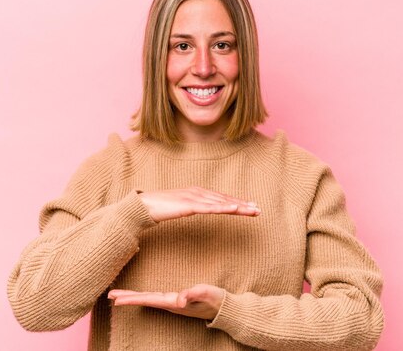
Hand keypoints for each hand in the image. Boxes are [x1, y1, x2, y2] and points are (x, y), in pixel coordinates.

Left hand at [108, 284, 224, 319]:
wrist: (224, 309)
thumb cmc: (215, 300)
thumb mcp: (206, 294)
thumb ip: (193, 294)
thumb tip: (179, 299)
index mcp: (174, 302)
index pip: (149, 299)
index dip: (133, 299)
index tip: (117, 300)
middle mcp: (170, 303)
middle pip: (144, 300)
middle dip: (127, 298)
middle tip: (109, 296)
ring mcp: (172, 302)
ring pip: (147, 299)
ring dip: (132, 297)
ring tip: (117, 296)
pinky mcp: (176, 300)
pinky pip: (154, 297)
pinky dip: (143, 295)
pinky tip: (138, 295)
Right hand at [138, 187, 259, 221]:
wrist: (144, 206)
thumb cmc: (160, 208)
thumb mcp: (180, 207)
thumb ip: (192, 207)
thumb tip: (201, 210)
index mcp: (197, 193)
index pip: (221, 198)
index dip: (237, 202)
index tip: (251, 207)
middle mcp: (198, 193)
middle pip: (224, 199)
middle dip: (242, 205)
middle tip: (258, 210)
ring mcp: (194, 198)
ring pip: (220, 203)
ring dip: (238, 207)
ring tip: (252, 211)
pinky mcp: (188, 205)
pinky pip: (209, 208)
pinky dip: (223, 208)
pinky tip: (234, 209)